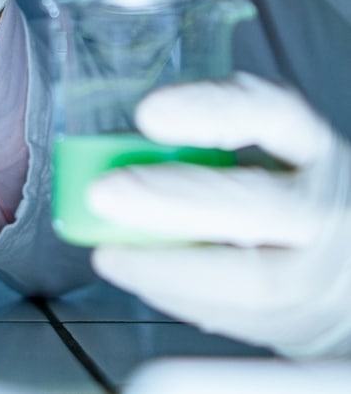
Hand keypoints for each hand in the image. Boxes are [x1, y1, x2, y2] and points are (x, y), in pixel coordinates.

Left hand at [87, 72, 350, 356]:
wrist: (343, 272)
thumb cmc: (279, 200)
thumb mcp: (260, 157)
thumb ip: (200, 152)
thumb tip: (104, 156)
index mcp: (308, 148)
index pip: (273, 114)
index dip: (212, 111)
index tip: (148, 113)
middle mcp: (323, 206)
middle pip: (259, 203)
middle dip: (174, 200)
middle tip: (104, 193)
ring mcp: (318, 270)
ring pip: (253, 278)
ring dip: (167, 267)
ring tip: (109, 254)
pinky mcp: (300, 320)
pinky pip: (238, 318)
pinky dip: (179, 297)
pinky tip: (141, 277)